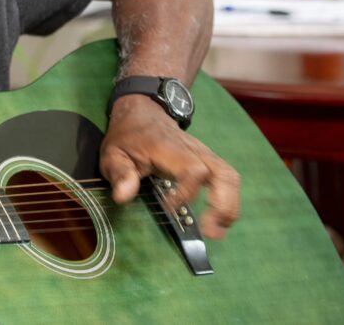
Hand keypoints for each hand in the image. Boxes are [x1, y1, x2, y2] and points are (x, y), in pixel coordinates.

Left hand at [99, 95, 240, 238]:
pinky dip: (228, 200)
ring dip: (229, 206)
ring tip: (216, 231)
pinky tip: (218, 220)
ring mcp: (204, 154)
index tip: (168, 208)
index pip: (192, 170)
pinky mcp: (208, 160)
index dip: (186, 193)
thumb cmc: (128, 137)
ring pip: (230, 177)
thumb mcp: (113, 153)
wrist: (142, 112)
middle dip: (222, 205)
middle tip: (209, 232)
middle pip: (223, 173)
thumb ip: (119, 173)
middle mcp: (194, 151)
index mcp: (170, 150)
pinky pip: (227, 178)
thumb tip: (123, 197)